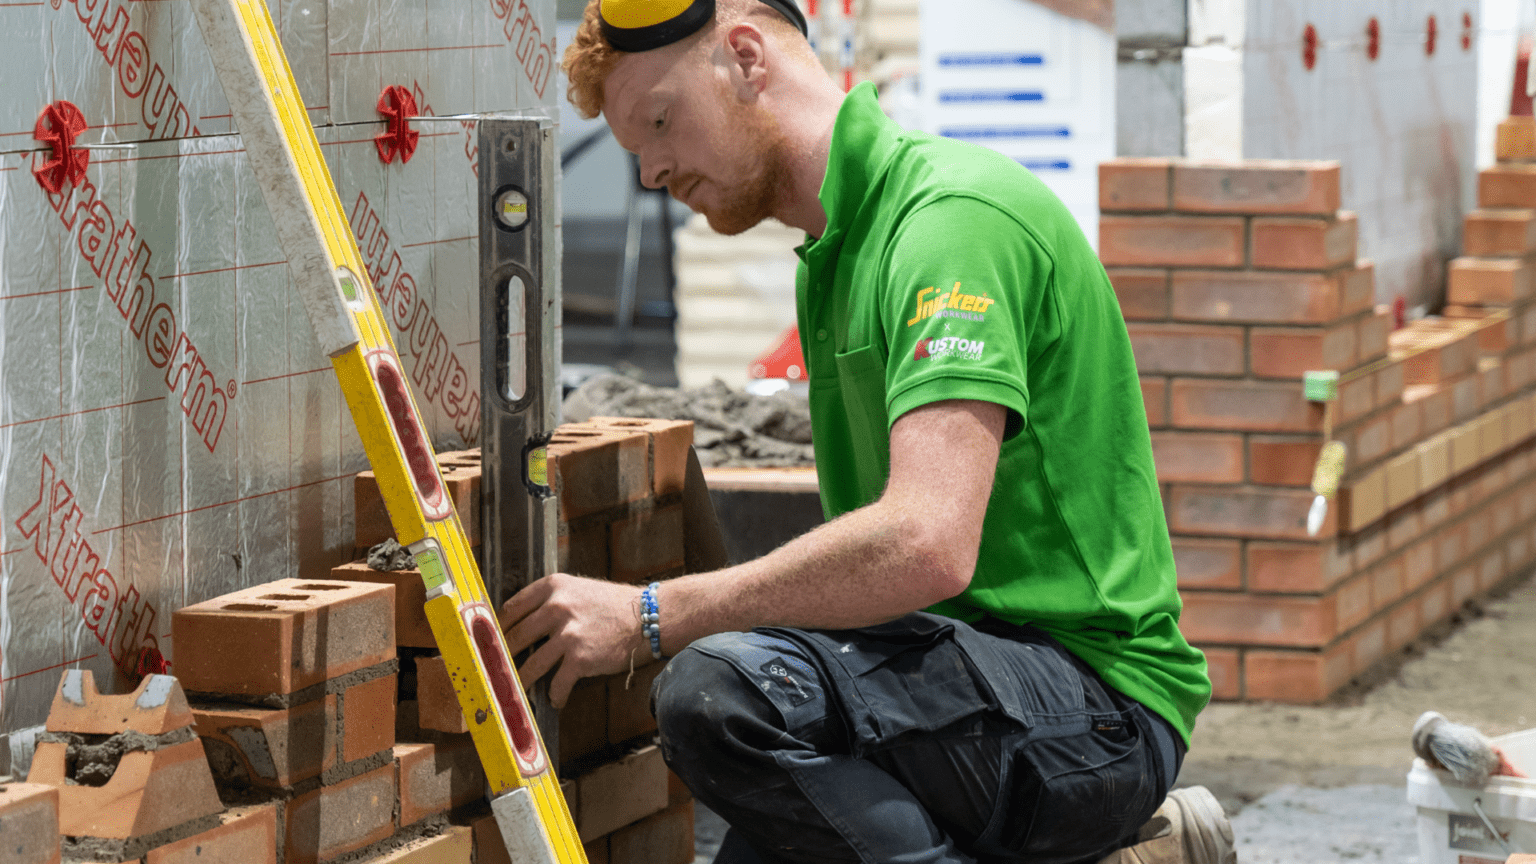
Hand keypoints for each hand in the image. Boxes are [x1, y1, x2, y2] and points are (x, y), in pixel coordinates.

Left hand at [499, 573, 646, 707]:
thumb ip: (551, 602)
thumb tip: (522, 624)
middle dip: (503, 657)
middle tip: (497, 669)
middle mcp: (557, 607)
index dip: (496, 627)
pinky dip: (555, 695)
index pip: (511, 608)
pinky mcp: (580, 658)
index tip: (489, 640)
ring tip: (519, 689)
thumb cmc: (613, 605)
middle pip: (515, 637)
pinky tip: (556, 698)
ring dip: (522, 681)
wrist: (648, 617)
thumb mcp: (578, 590)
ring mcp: (568, 634)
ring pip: (530, 665)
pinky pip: (557, 683)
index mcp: (553, 587)